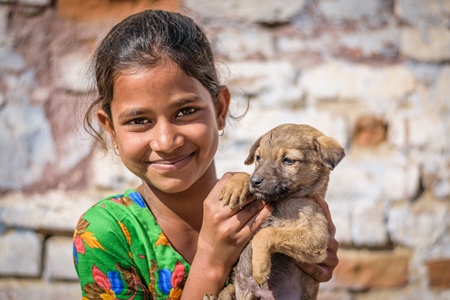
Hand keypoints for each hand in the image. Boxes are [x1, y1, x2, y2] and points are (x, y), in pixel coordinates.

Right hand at [182, 173, 271, 297]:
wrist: (210, 257)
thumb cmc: (212, 229)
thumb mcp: (211, 210)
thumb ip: (224, 196)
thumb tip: (243, 180)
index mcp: (210, 203)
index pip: (227, 180)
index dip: (240, 176)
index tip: (247, 179)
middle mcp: (218, 214)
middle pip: (242, 193)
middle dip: (253, 189)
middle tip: (261, 187)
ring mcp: (229, 227)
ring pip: (252, 207)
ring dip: (262, 201)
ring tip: (266, 197)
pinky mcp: (240, 238)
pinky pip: (256, 221)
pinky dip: (265, 212)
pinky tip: (269, 207)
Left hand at [296, 194, 338, 281]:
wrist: (289, 274)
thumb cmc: (290, 246)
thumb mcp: (291, 231)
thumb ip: (291, 220)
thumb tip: (278, 202)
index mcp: (325, 233)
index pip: (326, 219)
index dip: (322, 208)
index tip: (315, 196)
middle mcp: (331, 245)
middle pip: (331, 239)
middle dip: (320, 234)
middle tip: (306, 228)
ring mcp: (330, 261)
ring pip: (330, 256)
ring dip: (316, 252)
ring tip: (301, 248)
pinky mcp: (326, 275)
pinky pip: (322, 272)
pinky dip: (312, 267)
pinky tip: (301, 261)